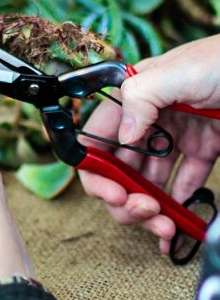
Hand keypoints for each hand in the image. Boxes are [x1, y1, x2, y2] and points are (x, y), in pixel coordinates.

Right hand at [78, 35, 219, 252]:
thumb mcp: (179, 71)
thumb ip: (141, 97)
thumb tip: (123, 136)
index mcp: (133, 99)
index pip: (97, 141)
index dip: (97, 171)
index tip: (115, 194)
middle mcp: (148, 120)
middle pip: (119, 169)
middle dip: (126, 198)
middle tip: (145, 212)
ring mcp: (174, 136)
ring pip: (148, 181)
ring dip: (150, 209)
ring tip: (166, 227)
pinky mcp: (202, 148)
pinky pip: (184, 183)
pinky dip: (179, 207)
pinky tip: (179, 226)